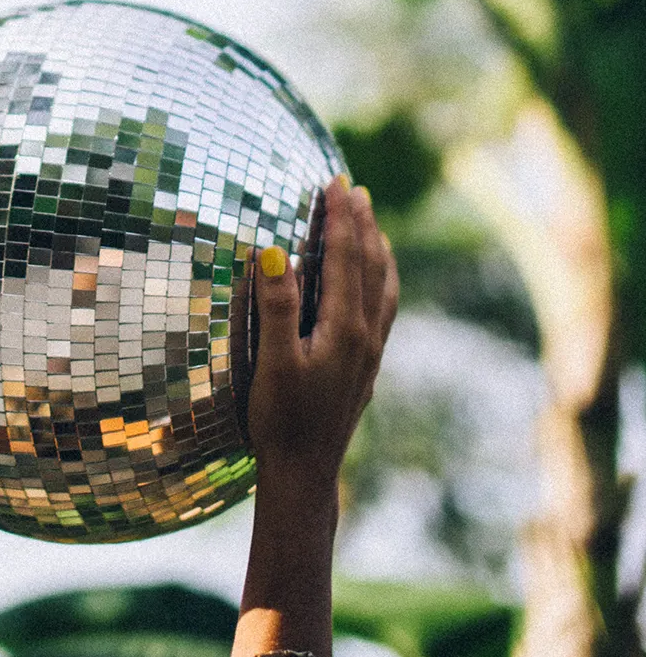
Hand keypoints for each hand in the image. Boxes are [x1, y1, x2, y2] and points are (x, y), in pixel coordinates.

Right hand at [246, 176, 397, 497]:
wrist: (305, 473)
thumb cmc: (281, 420)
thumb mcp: (272, 363)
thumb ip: (276, 307)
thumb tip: (275, 252)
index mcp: (345, 328)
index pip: (346, 258)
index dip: (341, 217)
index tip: (336, 182)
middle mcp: (366, 335)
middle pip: (370, 265)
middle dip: (361, 223)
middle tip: (352, 187)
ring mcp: (371, 351)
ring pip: (384, 286)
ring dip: (377, 248)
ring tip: (371, 222)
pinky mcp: (367, 365)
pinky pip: (384, 307)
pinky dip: (382, 279)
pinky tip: (375, 281)